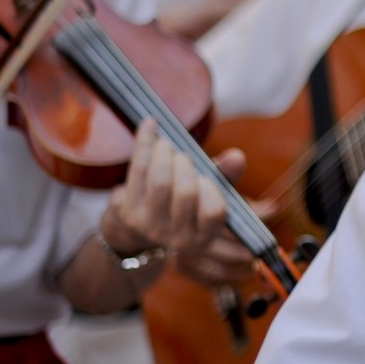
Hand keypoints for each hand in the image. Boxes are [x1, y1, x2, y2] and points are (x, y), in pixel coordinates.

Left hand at [102, 119, 257, 286]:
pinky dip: (145, 142)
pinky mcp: (127, 211)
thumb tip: (237, 156)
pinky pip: (137, 169)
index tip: (204, 176)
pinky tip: (150, 125)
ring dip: (165, 153)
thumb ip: (225, 176)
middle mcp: (177, 238)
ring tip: (167, 146)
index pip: (214, 212)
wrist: (136, 227)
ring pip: (160, 180)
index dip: (211, 188)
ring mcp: (149, 226)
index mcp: (203, 237)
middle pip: (186, 192)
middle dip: (186, 165)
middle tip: (183, 157)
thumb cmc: (182, 205)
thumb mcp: (207, 194)